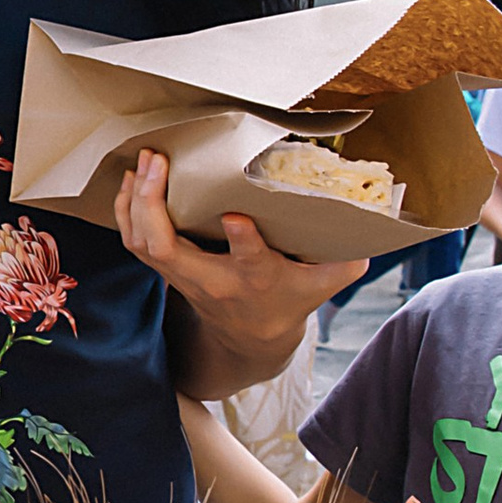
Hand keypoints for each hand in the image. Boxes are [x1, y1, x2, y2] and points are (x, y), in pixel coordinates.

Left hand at [115, 150, 363, 391]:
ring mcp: (184, 278)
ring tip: (140, 163)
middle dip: (154, 206)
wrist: (251, 341)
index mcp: (256, 280)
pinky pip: (135, 242)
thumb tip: (375, 227)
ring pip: (142, 245)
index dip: (243, 242)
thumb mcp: (323, 284)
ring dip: (134, 203)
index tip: (237, 217)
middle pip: (168, 250)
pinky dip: (126, 211)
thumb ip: (346, 259)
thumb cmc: (289, 301)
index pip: (250, 264)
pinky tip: (129, 181)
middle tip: (156, 161)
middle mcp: (212, 280)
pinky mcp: (167, 270)